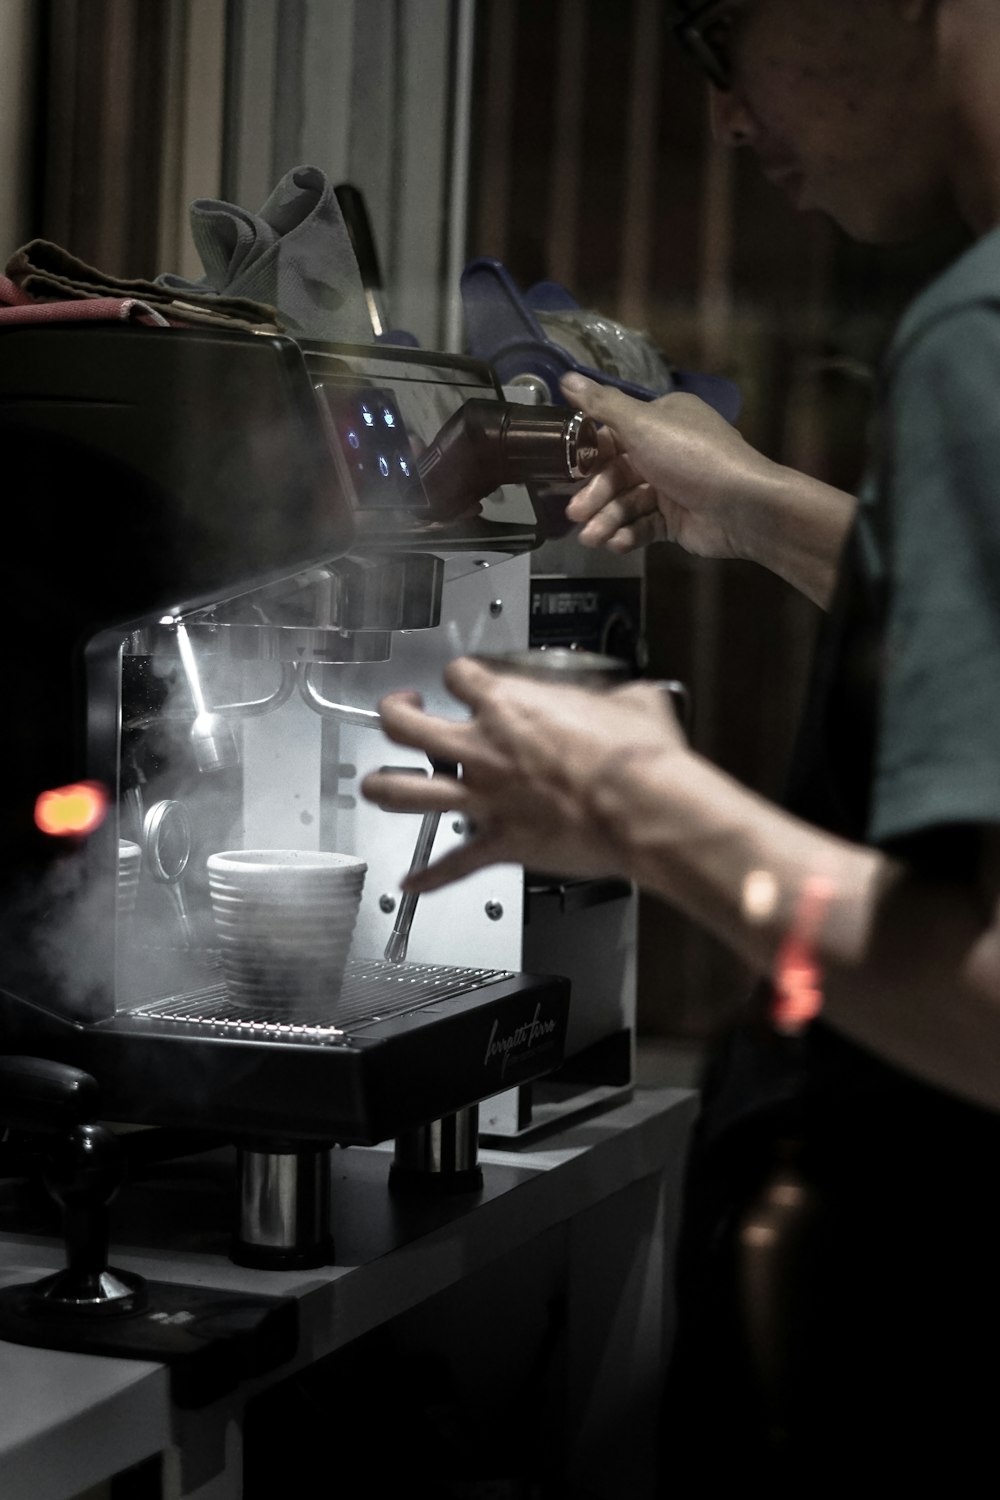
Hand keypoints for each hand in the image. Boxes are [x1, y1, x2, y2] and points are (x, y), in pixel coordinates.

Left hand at [361, 658, 684, 892]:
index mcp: (509, 705)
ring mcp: (484, 798)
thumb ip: (617, 698)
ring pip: (402, 791)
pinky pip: (451, 866)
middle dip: (394, 714)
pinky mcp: (499, 844)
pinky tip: (412, 884)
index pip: (458, 675)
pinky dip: (429, 879)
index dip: (458, 676)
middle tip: (402, 712)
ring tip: (378, 783)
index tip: (463, 682)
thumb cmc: (639, 758)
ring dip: (383, 786)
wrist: (645, 809)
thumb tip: (630, 700)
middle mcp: (482, 749)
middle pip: (403, 725)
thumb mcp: (635, 702)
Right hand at [560, 371, 780, 559]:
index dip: (588, 455)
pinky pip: (645, 525)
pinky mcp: (677, 520)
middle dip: (596, 495)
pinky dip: (629, 534)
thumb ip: (602, 404)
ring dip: (608, 520)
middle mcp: (667, 449)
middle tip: (575, 513)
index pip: (613, 435)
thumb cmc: (690, 457)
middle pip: (618, 473)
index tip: (566, 471)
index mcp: (662, 420)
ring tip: (592, 539)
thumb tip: (565, 378)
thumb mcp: (642, 424)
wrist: (743, 506)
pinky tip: (617, 544)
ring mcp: (673, 487)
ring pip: (629, 502)